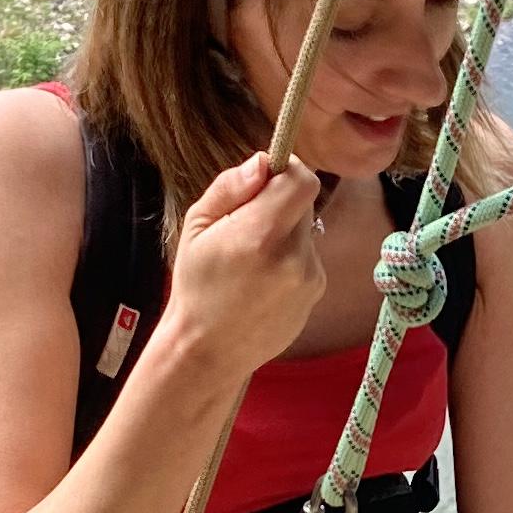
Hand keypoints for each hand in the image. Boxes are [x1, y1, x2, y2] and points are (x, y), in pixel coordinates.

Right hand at [166, 151, 324, 380]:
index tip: (269, 177)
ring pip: (306, 231)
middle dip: (279, 204)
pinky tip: (264, 282)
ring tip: (252, 262)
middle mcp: (292, 256)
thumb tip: (264, 162)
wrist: (209, 350)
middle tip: (248, 225)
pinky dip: (290, 259)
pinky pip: (308, 257)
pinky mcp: (317, 293)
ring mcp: (309, 277)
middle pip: (304, 203)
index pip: (303, 181)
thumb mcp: (196, 227)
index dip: (289, 171)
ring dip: (285, 234)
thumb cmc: (196, 287)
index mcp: (259, 234)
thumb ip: (231, 187)